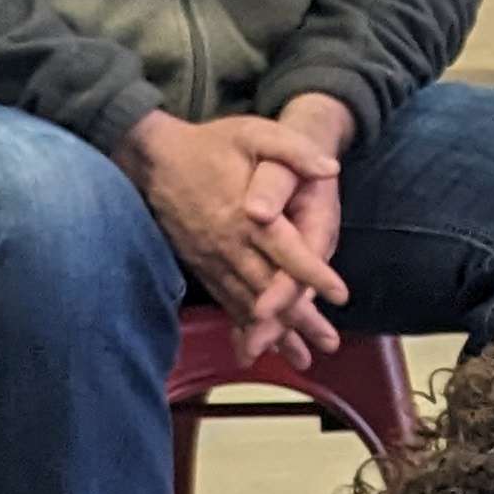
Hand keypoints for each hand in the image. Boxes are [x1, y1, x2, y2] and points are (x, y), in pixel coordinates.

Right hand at [119, 108, 349, 350]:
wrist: (152, 157)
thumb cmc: (209, 145)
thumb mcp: (254, 133)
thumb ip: (293, 149)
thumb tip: (331, 168)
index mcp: (246, 215)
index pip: (286, 250)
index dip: (313, 272)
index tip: (341, 294)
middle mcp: (229, 245)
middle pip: (269, 288)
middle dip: (300, 319)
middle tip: (329, 345)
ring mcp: (212, 259)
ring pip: (247, 303)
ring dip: (274, 333)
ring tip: (302, 360)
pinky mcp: (201, 266)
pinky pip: (225, 301)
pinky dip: (243, 327)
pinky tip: (256, 349)